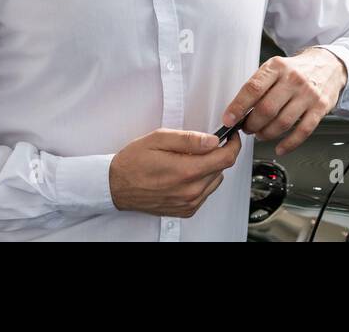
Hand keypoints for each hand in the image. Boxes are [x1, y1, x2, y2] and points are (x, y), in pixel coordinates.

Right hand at [108, 128, 241, 216]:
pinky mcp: (185, 210)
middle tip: (201, 145)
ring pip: (215, 181)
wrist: (116, 186)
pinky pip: (205, 193)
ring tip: (189, 160)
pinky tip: (184, 174)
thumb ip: (188, 139)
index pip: (225, 158)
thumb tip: (212, 140)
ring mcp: (189, 203)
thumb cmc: (133, 162)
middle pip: (222, 169)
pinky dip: (201, 182)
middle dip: (216, 154)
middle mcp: (190, 191)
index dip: (232, 144)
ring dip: (209, 168)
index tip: (230, 136)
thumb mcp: (158, 139)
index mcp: (186, 171)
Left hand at [221, 48, 346, 156]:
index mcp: (277, 67)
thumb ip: (258, 86)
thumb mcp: (275, 68)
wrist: (328, 65)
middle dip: (252, 124)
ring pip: (282, 123)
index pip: (253, 89)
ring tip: (261, 134)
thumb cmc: (297, 70)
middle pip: (266, 109)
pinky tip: (280, 147)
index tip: (229, 119)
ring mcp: (308, 94)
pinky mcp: (320, 108)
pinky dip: (289, 144)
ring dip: (267, 134)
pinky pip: (302, 131)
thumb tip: (237, 110)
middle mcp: (293, 79)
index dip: (238, 107)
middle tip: (247, 128)